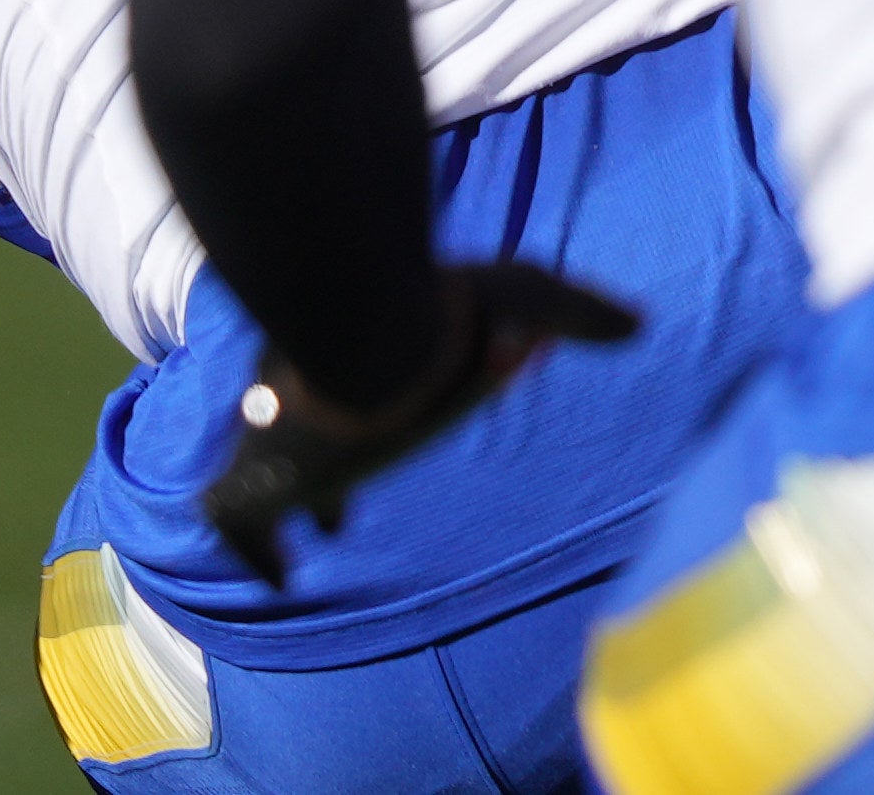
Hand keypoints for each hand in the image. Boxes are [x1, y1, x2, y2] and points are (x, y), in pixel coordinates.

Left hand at [202, 263, 640, 590]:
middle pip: (301, 444)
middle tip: (333, 524)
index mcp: (362, 368)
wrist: (366, 322)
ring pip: (256, 480)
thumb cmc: (442, 311)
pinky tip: (278, 577)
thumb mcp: (525, 297)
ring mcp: (276, 437)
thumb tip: (636, 319)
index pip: (355, 400)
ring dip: (273, 519)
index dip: (365, 431)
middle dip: (317, 487)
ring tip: (292, 562)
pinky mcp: (260, 472)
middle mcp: (312, 401)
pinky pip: (236, 518)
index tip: (377, 447)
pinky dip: (255, 550)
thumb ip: (572, 311)